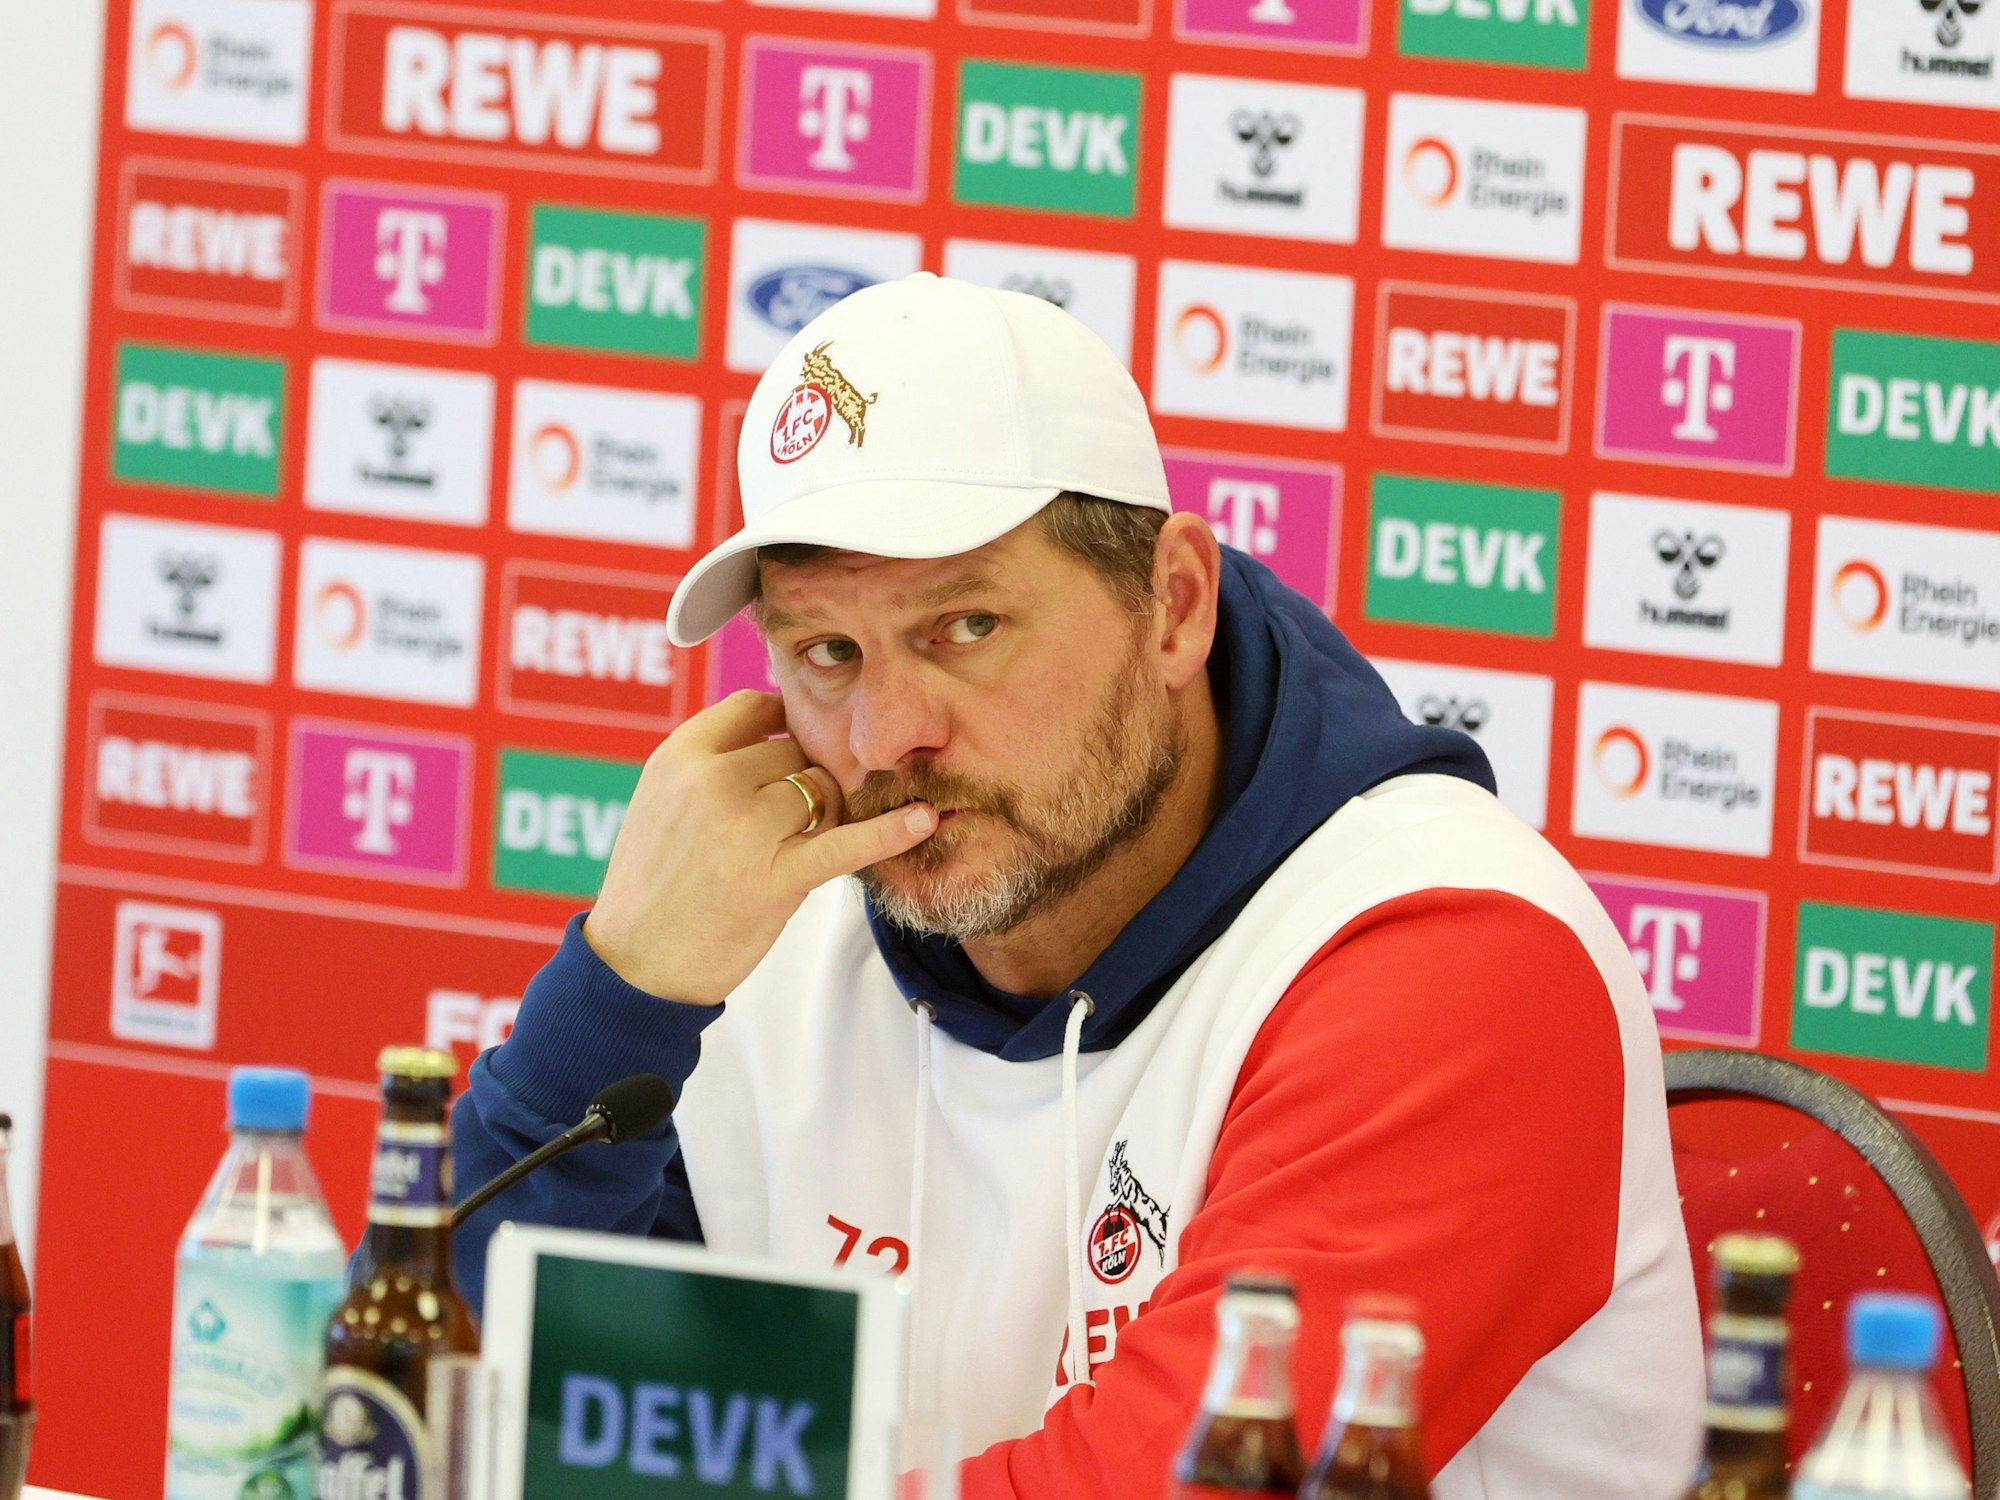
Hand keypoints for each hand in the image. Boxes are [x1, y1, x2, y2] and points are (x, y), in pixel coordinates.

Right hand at [583, 691, 935, 1004]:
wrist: (636, 964)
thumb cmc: (655, 882)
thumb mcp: (660, 799)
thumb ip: (710, 760)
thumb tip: (778, 725)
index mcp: (680, 756)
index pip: (756, 708)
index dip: (782, 727)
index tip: (790, 748)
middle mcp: (712, 782)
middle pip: (794, 752)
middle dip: (799, 782)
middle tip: (781, 824)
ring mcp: (745, 829)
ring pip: (821, 791)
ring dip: (823, 814)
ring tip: (790, 847)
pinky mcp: (776, 879)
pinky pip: (845, 843)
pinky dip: (889, 831)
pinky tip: (923, 819)